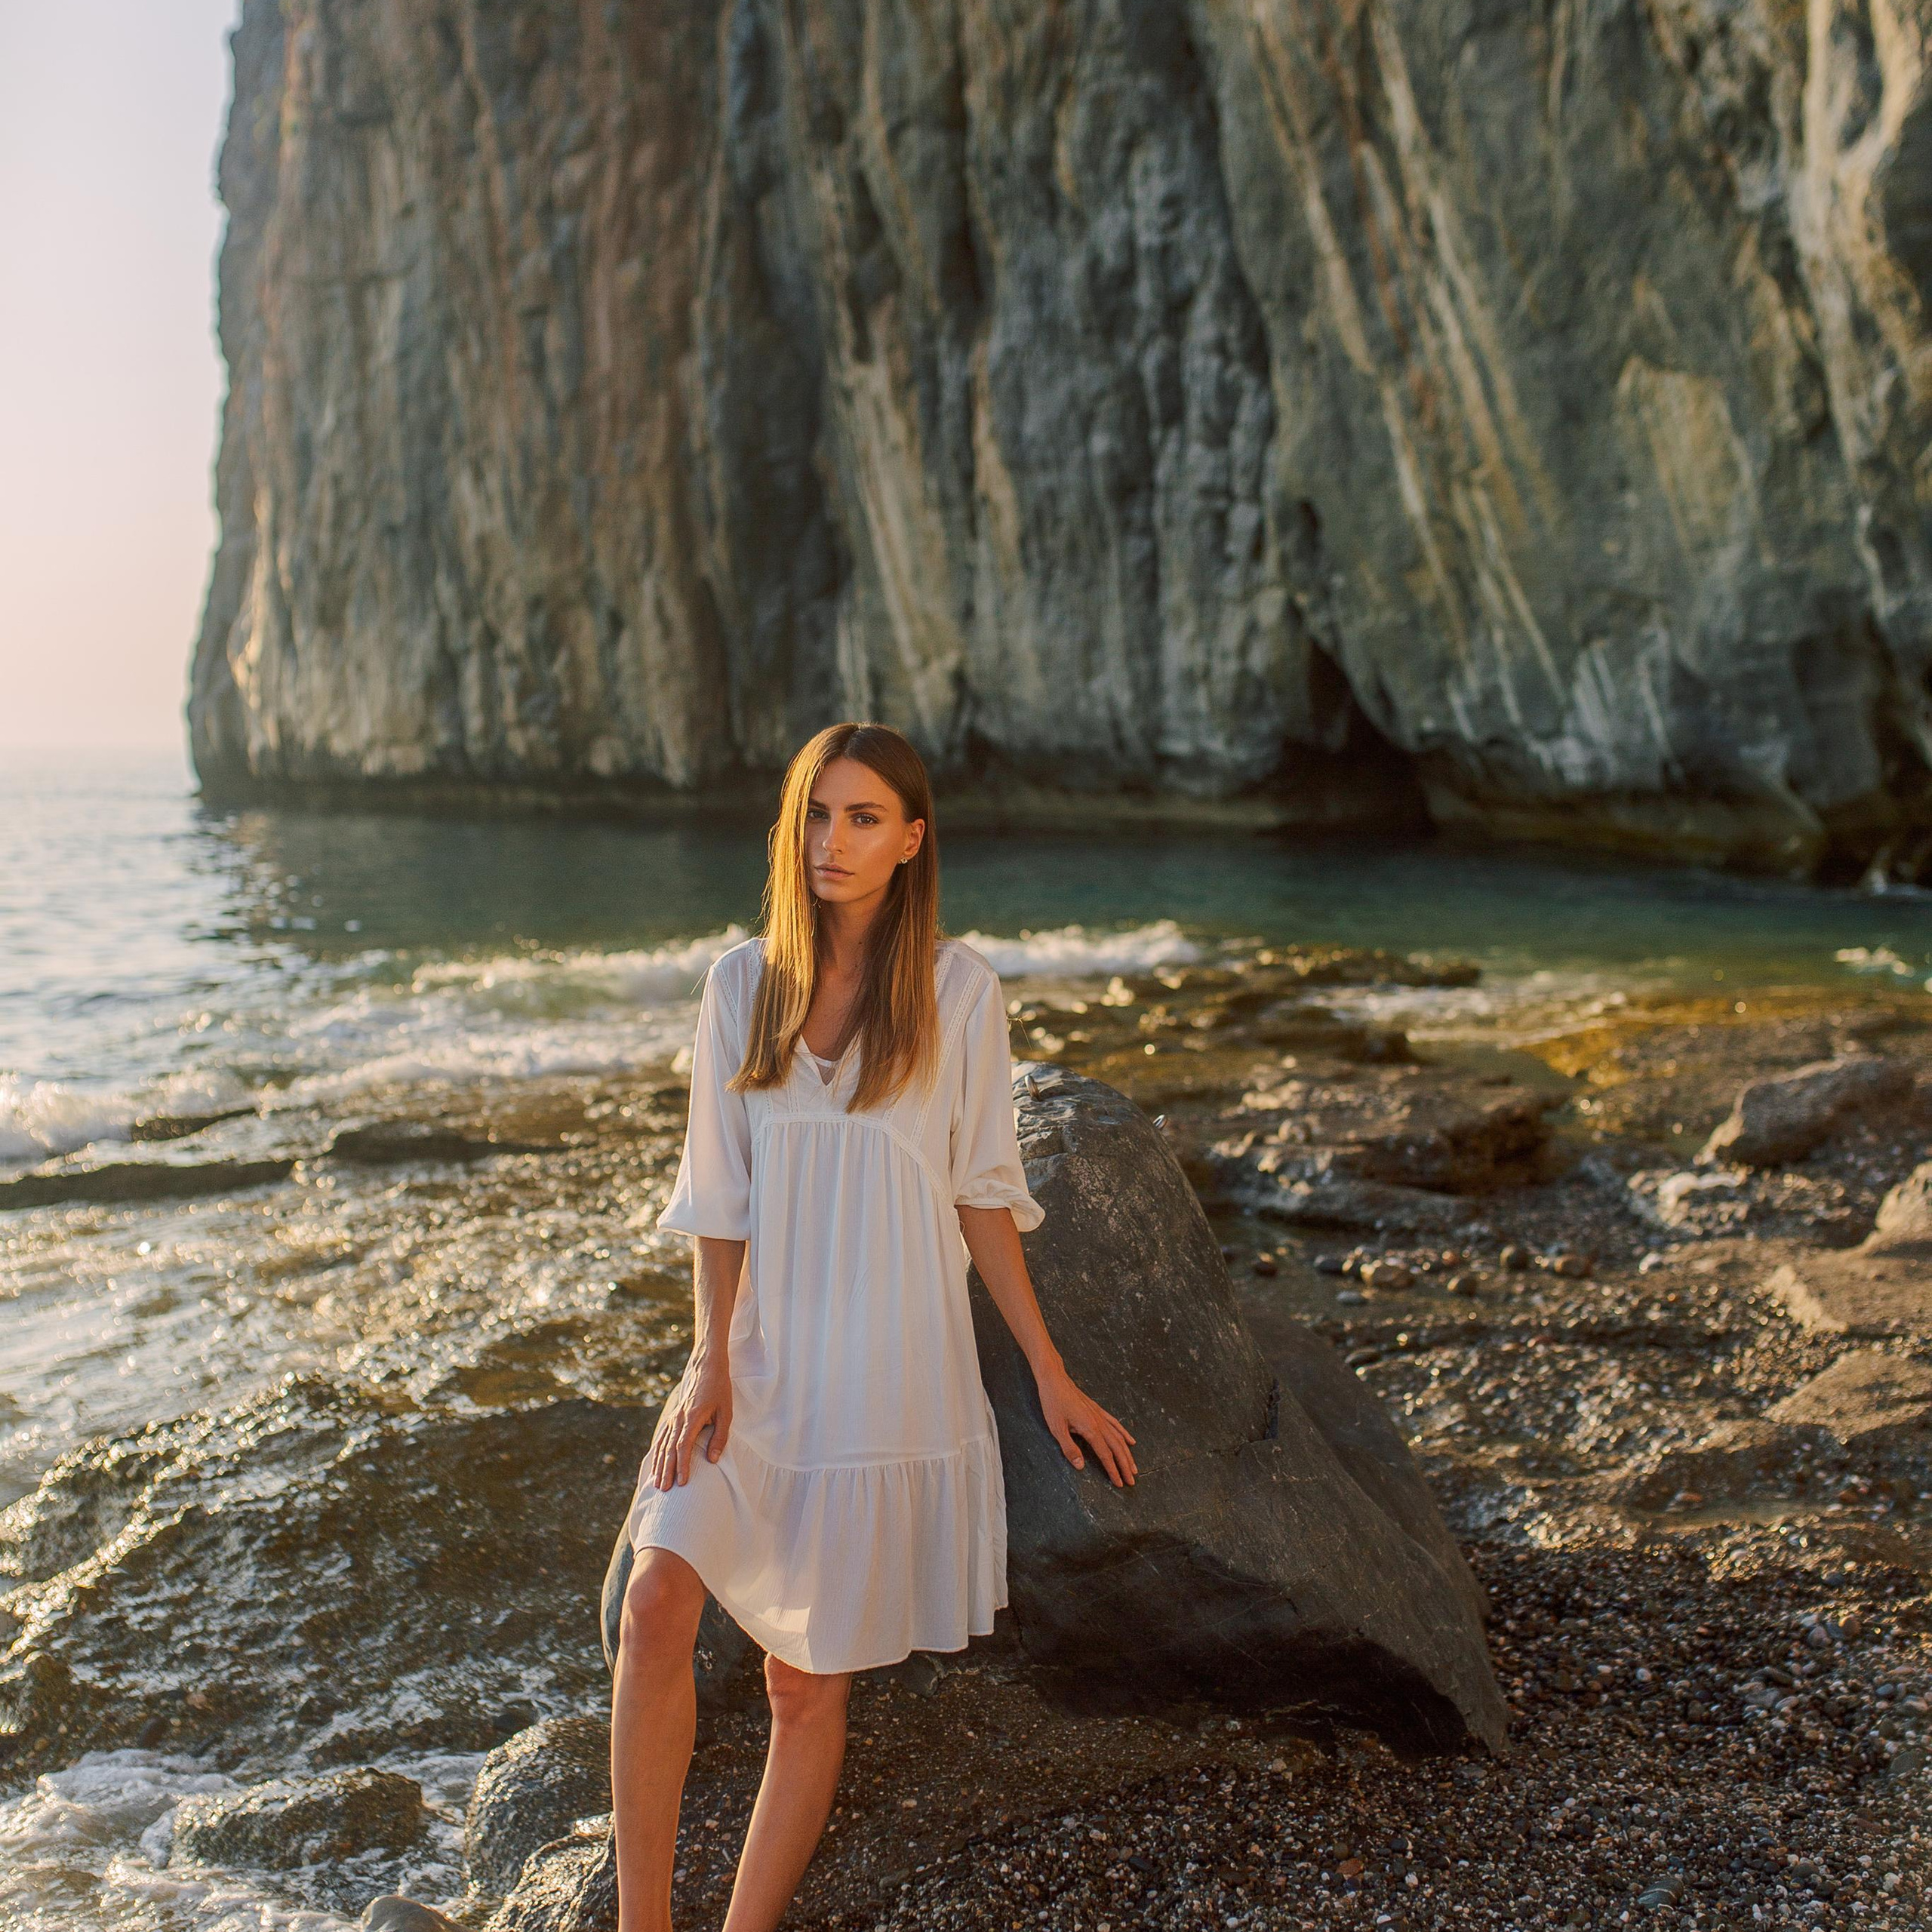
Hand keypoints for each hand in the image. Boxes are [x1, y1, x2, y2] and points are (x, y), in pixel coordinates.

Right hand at [648, 1357, 731, 1488]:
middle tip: (664, 1490)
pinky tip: (656, 1463)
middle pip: (669, 1449)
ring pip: (662, 1444)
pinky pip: (661, 1437)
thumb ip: (719, 1437)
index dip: (681, 1465)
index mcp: (692, 1417)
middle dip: (666, 1470)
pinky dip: (657, 1451)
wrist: (707, 1366)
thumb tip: (712, 1460)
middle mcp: (678, 1418)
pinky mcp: (673, 1416)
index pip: (683, 1446)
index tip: (681, 1482)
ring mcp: (674, 1416)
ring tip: (657, 1482)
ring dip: (659, 1464)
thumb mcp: (726, 1413)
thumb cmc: (719, 1389)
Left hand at [1034, 1364, 1136, 1486]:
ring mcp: (1100, 1416)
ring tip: (1134, 1467)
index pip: (1105, 1454)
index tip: (1119, 1483)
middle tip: (1132, 1481)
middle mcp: (1099, 1423)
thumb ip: (1069, 1448)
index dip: (1113, 1470)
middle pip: (1117, 1448)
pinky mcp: (1098, 1410)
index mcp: (1090, 1429)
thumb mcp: (1056, 1428)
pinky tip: (1130, 1441)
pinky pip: (1115, 1424)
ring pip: (1119, 1438)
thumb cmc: (1053, 1403)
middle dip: (1125, 1466)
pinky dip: (1125, 1434)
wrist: (1055, 1380)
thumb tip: (1081, 1467)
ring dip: (1128, 1454)